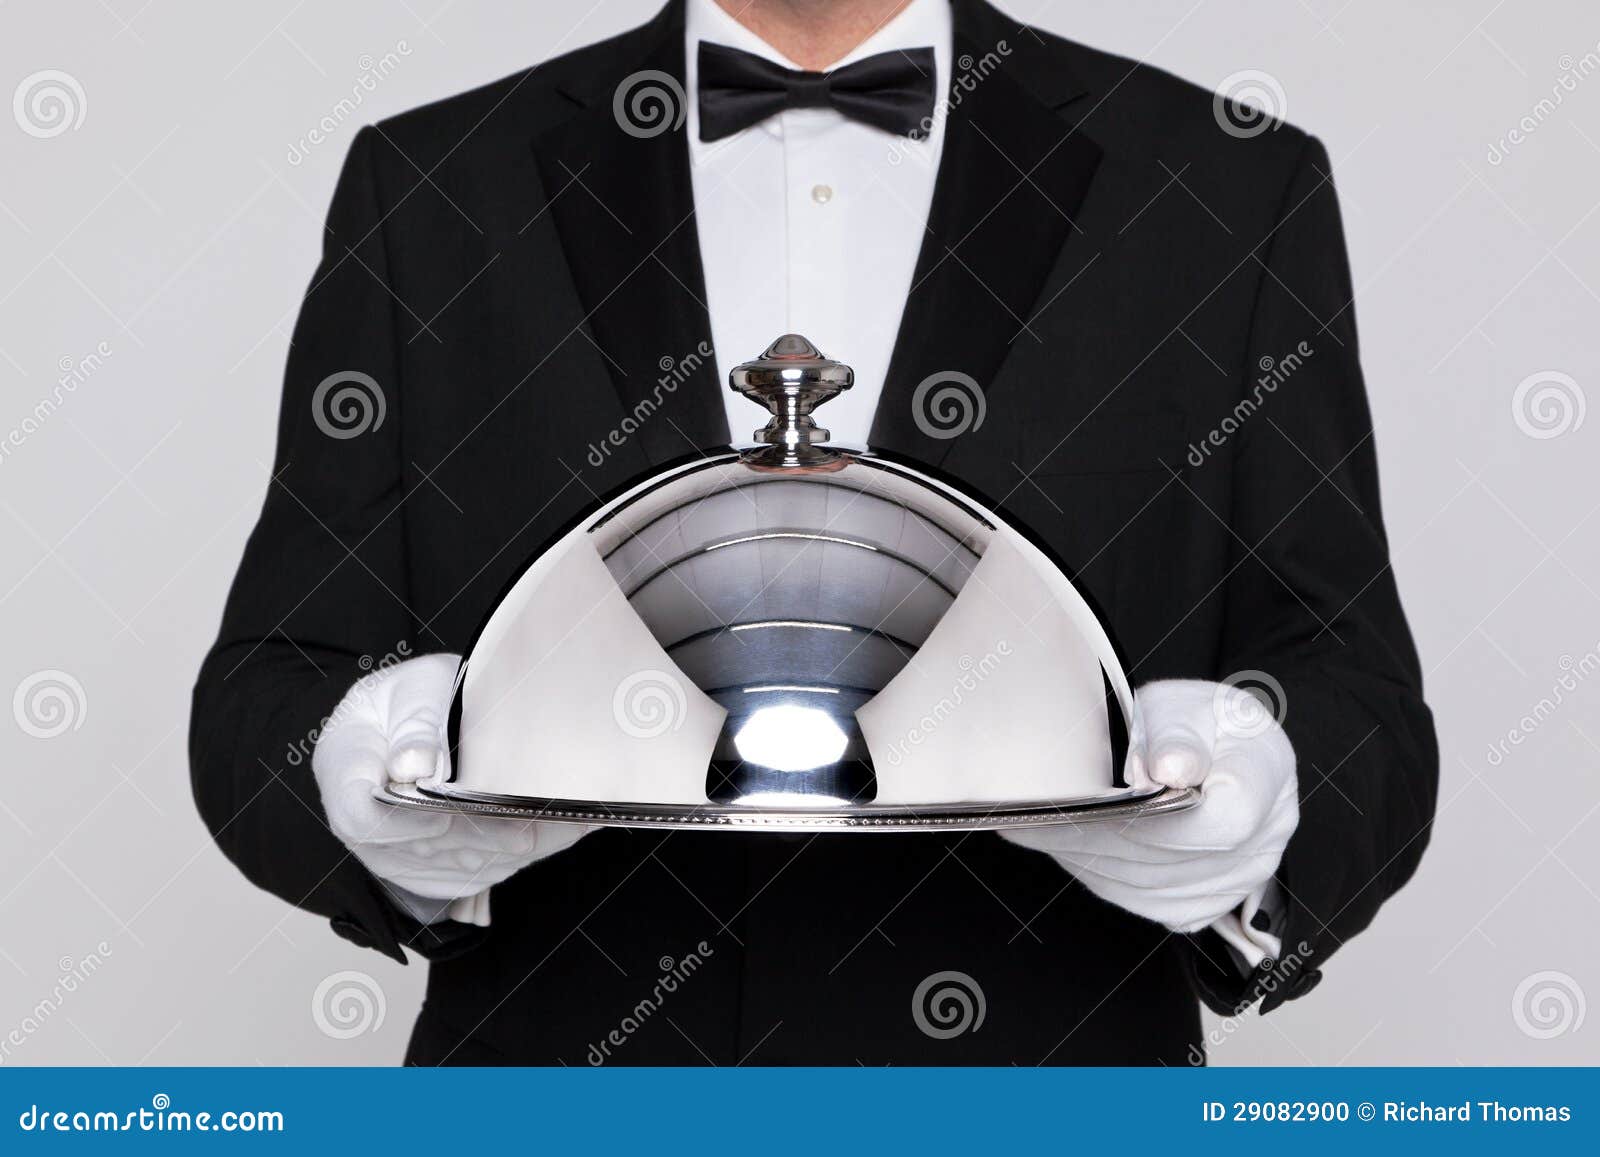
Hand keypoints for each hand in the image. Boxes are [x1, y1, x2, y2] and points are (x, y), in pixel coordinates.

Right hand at [311, 653, 593, 919]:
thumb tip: (413, 766)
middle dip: (474, 840)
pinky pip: (456, 876)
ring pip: (441, 869)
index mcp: (343, 766)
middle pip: (410, 849)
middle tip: (527, 830)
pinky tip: (539, 843)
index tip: (445, 817)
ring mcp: (386, 848)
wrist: (413, 715)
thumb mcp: (416, 690)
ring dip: (497, 856)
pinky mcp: (418, 862)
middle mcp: (358, 819)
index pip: (361, 814)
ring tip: (549, 834)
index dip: (404, 824)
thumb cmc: (413, 695)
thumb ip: (416, 728)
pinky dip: (500, 862)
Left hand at [1000, 678, 1297, 944]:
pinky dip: (1100, 874)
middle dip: (1099, 834)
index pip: (1224, 816)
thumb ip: (1177, 735)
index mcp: (1265, 771)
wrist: (1214, 747)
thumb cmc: (1196, 721)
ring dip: (1089, 858)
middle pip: (1176, 856)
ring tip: (1035, 828)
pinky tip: (1063, 846)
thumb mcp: (1186, 705)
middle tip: (1033, 816)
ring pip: (1153, 885)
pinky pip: (1145, 900)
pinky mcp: (1204, 903)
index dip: (1159, 816)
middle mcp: (1265, 837)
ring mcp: (1237, 879)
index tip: (1093, 801)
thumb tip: (1171, 768)